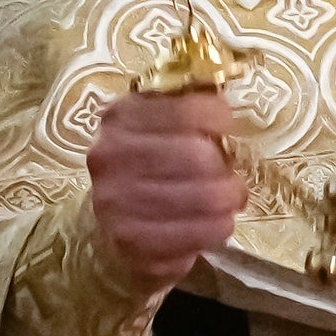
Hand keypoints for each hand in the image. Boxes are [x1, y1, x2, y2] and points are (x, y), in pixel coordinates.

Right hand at [86, 88, 245, 287]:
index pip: (186, 110)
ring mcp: (117, 202)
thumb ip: (186, 106)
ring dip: (227, 201)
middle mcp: (111, 157)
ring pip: (205, 198)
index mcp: (121, 118)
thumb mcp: (156, 125)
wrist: (107, 223)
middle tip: (227, 176)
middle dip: (225, 168)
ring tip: (224, 202)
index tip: (223, 126)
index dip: (217, 116)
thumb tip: (225, 94)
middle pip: (199, 157)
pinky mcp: (132, 242)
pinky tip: (211, 225)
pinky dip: (216, 230)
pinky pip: (199, 235)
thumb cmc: (146, 165)